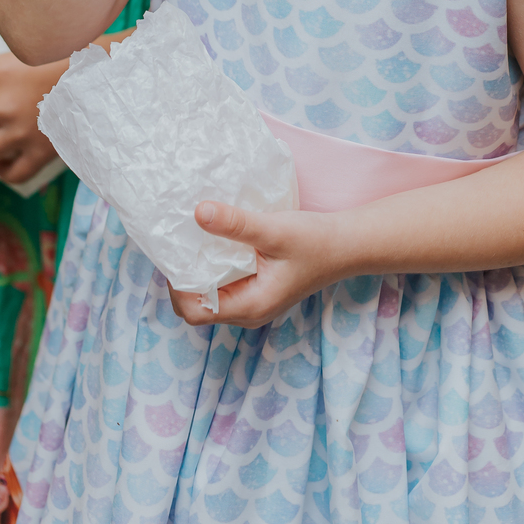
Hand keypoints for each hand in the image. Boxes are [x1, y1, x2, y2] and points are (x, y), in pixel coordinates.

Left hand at [168, 201, 349, 328]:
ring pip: (210, 296)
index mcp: (250, 306)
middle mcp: (249, 311)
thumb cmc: (316, 241)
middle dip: (183, 279)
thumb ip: (236, 224)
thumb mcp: (274, 230)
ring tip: (194, 240)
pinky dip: (213, 268)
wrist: (348, 245)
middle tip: (180, 243)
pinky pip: (225, 285)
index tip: (176, 252)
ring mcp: (254, 302)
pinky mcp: (259, 289)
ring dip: (198, 272)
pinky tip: (215, 242)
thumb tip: (198, 212)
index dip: (177, 285)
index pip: (194, 310)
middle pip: (198, 307)